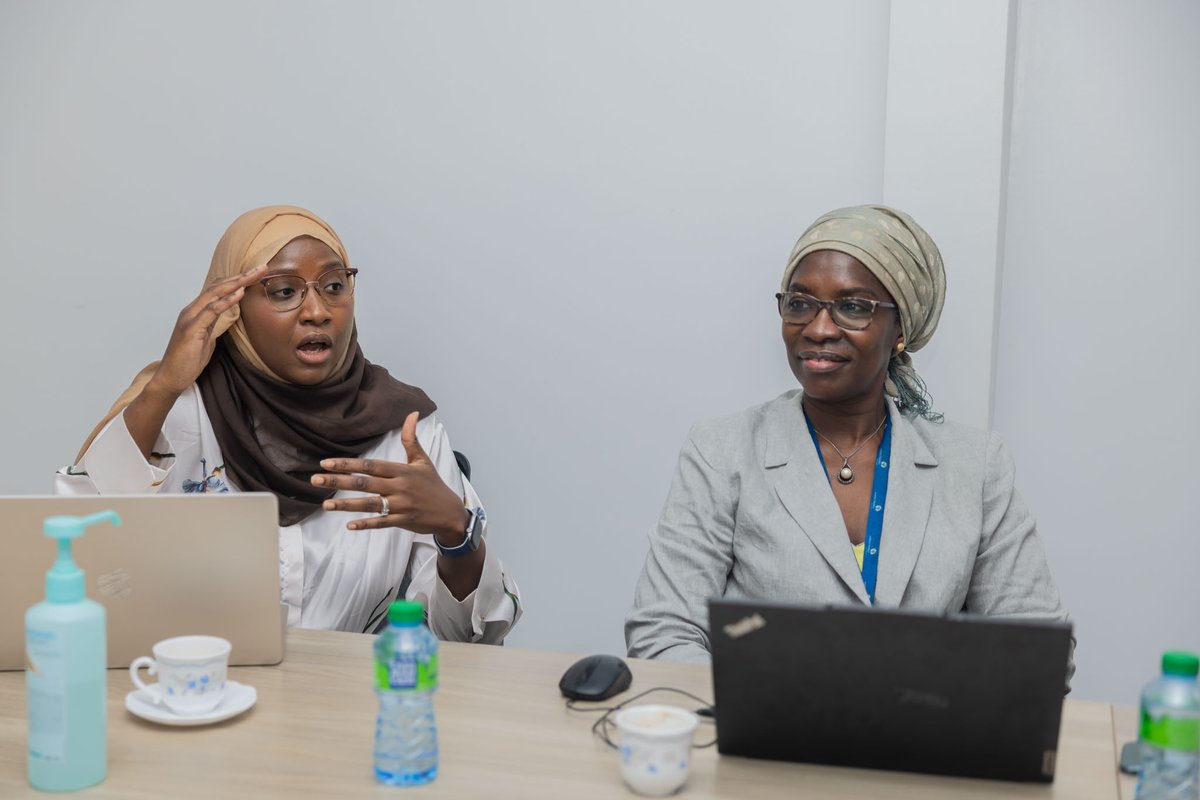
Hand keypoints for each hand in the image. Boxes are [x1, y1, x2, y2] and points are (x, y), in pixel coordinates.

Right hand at [148, 265, 267, 396]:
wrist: (171, 377)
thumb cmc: (188, 360)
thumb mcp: (207, 338)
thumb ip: (216, 323)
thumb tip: (230, 314)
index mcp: (196, 312)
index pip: (218, 289)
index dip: (237, 280)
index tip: (256, 274)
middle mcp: (192, 310)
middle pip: (218, 286)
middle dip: (241, 276)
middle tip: (261, 268)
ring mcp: (190, 318)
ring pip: (215, 293)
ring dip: (237, 283)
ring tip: (254, 274)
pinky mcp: (191, 329)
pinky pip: (211, 310)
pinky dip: (226, 300)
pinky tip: (239, 293)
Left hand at [312, 411, 469, 540]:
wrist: (450, 513)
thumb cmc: (433, 484)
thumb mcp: (423, 460)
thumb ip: (411, 438)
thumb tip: (411, 413)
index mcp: (402, 471)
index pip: (371, 465)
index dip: (348, 464)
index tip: (326, 462)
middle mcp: (400, 487)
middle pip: (365, 483)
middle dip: (338, 481)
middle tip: (315, 479)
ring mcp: (401, 505)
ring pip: (369, 504)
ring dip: (346, 504)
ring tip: (325, 504)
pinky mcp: (403, 521)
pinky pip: (381, 523)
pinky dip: (366, 524)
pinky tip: (349, 525)